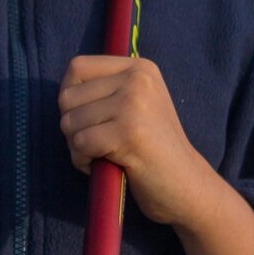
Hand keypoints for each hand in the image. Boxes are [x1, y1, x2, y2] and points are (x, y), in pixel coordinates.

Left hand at [58, 55, 204, 225]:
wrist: (189, 186)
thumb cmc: (153, 150)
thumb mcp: (136, 105)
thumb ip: (106, 90)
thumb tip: (64, 88)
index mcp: (139, 68)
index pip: (77, 67)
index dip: (69, 95)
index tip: (83, 118)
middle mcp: (137, 79)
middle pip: (68, 96)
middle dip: (71, 126)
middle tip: (94, 144)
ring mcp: (134, 104)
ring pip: (70, 121)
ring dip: (77, 146)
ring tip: (102, 155)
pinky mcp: (129, 132)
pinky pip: (80, 143)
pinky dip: (83, 161)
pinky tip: (104, 166)